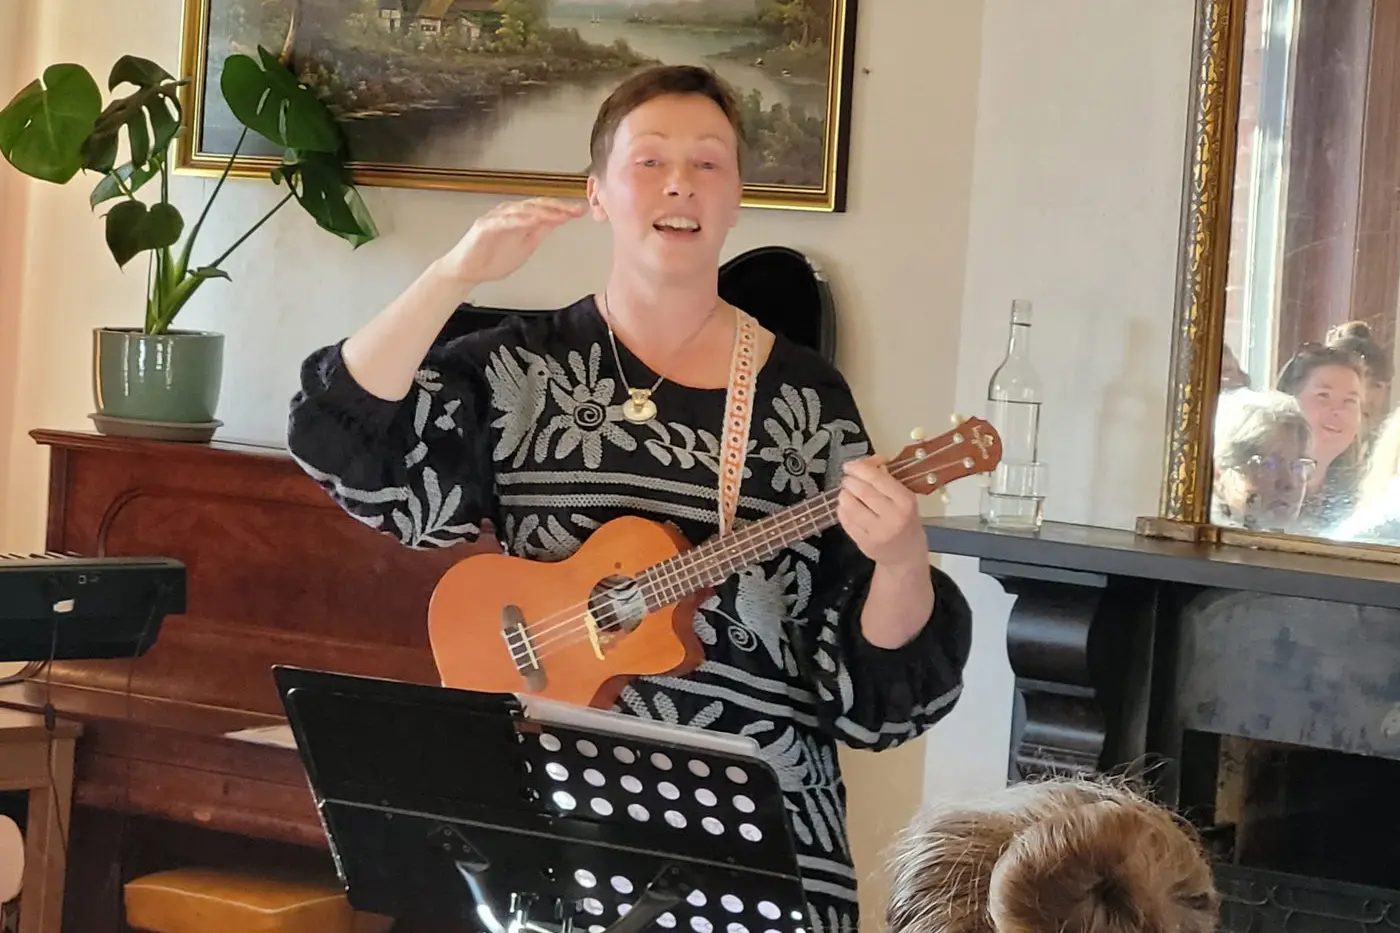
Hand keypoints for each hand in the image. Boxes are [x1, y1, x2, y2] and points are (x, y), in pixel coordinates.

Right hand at [439, 197, 585, 285]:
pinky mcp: (484, 226)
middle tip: (574, 209)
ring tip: (559, 215)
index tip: (580, 210)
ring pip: (522, 210)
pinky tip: (531, 221)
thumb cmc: (492, 258)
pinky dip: (518, 220)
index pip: (545, 208)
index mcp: (521, 218)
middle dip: (557, 206)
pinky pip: (503, 221)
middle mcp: (509, 213)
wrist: (468, 271)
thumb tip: (559, 220)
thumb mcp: (526, 246)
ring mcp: (496, 218)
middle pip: (536, 205)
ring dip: (542, 211)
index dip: (563, 208)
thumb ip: (541, 231)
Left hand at [837, 455, 927, 570]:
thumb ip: (887, 479)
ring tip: (848, 493)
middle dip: (849, 480)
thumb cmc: (906, 522)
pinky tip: (848, 507)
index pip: (878, 478)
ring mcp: (877, 532)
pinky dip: (842, 509)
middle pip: (861, 490)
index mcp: (906, 502)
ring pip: (849, 505)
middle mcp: (893, 517)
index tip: (851, 465)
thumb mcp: (905, 498)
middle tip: (848, 479)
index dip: (860, 468)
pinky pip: (844, 519)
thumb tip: (869, 462)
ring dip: (844, 494)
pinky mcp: (863, 543)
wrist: (907, 556)